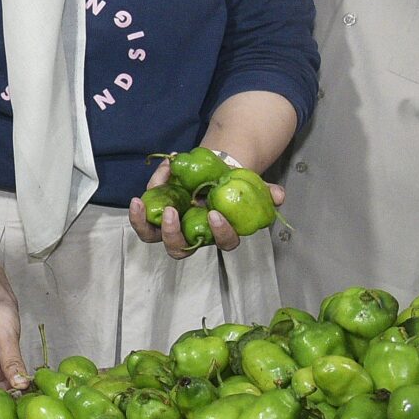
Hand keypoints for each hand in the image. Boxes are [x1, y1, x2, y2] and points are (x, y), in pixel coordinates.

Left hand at [128, 158, 283, 259]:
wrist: (216, 170)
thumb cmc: (233, 185)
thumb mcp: (253, 186)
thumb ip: (265, 192)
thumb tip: (278, 195)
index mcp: (218, 233)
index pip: (222, 243)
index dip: (219, 233)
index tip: (215, 214)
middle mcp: (192, 235)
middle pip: (178, 249)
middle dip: (172, 234)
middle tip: (171, 213)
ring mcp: (170, 225)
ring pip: (152, 236)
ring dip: (143, 224)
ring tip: (140, 203)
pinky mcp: (154, 210)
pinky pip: (144, 210)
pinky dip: (145, 194)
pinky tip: (160, 173)